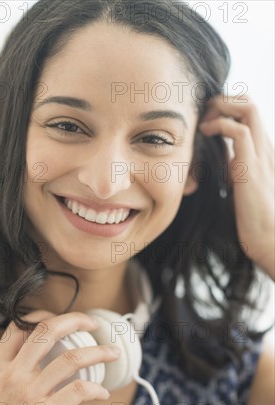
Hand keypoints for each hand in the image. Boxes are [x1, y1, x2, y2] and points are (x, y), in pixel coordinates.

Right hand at [0, 310, 119, 404]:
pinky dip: (96, 388)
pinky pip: (79, 390)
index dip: (43, 315)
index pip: (18, 326)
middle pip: (47, 330)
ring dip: (99, 352)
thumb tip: (32, 368)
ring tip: (113, 353)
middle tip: (92, 323)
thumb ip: (6, 377)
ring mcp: (28, 393)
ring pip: (71, 358)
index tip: (61, 320)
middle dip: (76, 320)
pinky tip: (102, 392)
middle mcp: (12, 374)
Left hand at [199, 95, 274, 278]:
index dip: (227, 107)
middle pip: (250, 102)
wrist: (268, 237)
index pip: (249, 113)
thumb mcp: (241, 184)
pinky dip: (219, 125)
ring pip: (248, 107)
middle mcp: (264, 146)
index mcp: (261, 150)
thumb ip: (234, 168)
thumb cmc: (253, 217)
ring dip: (221, 106)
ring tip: (204, 123)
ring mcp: (260, 154)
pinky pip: (239, 131)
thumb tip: (219, 161)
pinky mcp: (251, 166)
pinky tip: (206, 135)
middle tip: (203, 115)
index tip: (206, 118)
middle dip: (223, 99)